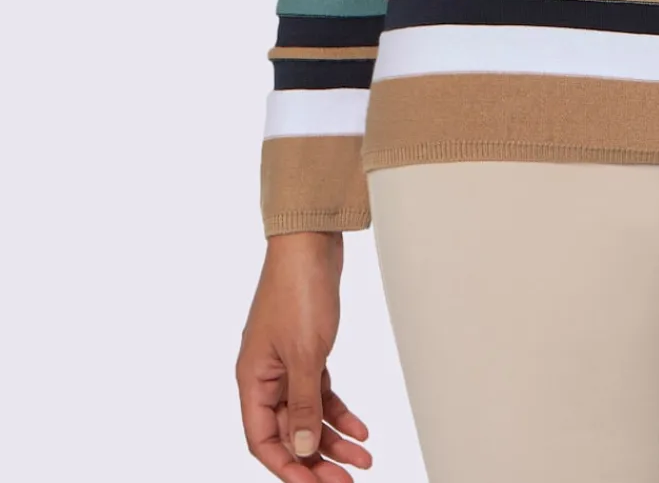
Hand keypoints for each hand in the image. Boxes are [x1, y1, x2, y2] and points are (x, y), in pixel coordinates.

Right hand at [237, 230, 371, 478]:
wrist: (312, 242)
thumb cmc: (298, 290)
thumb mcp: (304, 354)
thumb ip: (301, 406)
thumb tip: (300, 451)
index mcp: (252, 380)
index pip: (262, 441)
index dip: (287, 468)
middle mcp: (265, 376)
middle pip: (286, 433)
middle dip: (316, 460)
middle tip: (348, 482)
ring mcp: (286, 364)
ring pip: (306, 415)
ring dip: (333, 439)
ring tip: (364, 460)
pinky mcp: (306, 351)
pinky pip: (319, 393)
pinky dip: (338, 411)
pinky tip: (360, 429)